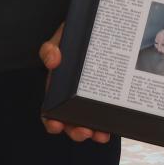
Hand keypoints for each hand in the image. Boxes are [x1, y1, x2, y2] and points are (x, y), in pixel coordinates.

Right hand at [38, 24, 110, 143]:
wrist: (98, 29)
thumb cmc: (75, 37)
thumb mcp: (60, 38)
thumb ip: (51, 48)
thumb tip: (53, 60)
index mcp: (58, 87)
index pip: (50, 110)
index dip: (51, 121)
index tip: (56, 125)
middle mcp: (72, 96)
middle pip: (70, 122)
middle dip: (75, 132)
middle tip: (84, 132)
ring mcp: (89, 98)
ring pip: (88, 122)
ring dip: (93, 132)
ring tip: (100, 135)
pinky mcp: (105, 96)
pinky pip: (105, 114)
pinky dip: (108, 124)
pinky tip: (112, 128)